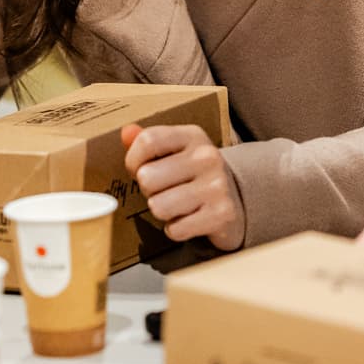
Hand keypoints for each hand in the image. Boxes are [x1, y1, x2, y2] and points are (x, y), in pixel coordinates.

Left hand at [123, 122, 243, 250]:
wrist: (237, 198)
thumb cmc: (194, 173)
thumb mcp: (175, 150)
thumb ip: (147, 142)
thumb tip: (126, 133)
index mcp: (193, 136)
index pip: (148, 141)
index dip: (133, 160)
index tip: (139, 169)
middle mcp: (207, 157)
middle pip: (147, 177)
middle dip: (148, 190)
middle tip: (163, 190)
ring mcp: (216, 186)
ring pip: (158, 206)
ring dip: (162, 211)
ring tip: (176, 205)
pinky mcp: (221, 214)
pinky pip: (176, 229)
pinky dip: (176, 229)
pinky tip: (188, 219)